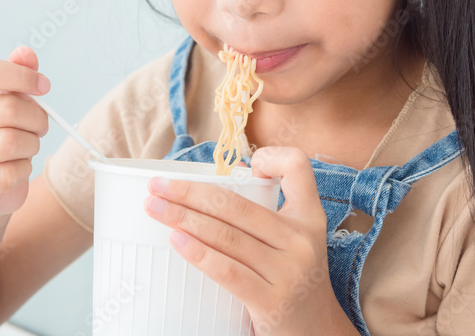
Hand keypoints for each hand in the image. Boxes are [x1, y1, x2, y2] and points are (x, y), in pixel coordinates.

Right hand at [0, 46, 50, 217]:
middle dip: (36, 117)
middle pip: (5, 108)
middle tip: (41, 124)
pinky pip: (7, 174)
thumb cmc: (0, 131)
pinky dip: (23, 170)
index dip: (20, 76)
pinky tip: (16, 167)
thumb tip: (25, 54)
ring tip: (28, 145)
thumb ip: (19, 72)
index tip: (43, 86)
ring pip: (8, 142)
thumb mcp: (11, 98)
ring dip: (31, 144)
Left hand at [144, 146, 359, 334]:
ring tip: (154, 208)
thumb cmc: (295, 281)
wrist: (320, 334)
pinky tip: (175, 240)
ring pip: (226, 234)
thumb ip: (269, 214)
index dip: (271, 156)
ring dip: (182, 218)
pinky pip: (227, 271)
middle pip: (236, 204)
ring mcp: (288, 271)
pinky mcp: (271, 301)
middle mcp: (301, 240)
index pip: (298, 168)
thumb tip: (230, 177)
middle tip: (157, 186)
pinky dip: (198, 252)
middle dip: (189, 192)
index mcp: (309, 217)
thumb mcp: (295, 243)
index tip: (241, 165)